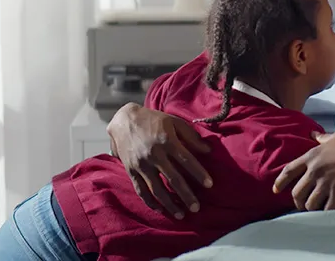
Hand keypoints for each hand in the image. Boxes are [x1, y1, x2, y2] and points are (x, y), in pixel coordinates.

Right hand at [107, 103, 212, 218]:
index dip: (199, 173)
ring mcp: (141, 164)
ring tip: (181, 214)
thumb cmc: (154, 120)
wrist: (123, 120)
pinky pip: (141, 190)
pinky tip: (160, 209)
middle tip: (196, 208)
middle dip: (186, 195)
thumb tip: (209, 150)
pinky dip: (150, 202)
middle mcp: (154, 154)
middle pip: (173, 179)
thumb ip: (192, 136)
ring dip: (169, 204)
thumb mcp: (175, 122)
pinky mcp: (131, 171)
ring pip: (156, 189)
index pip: (187, 160)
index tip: (210, 185)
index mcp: (167, 141)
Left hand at [273, 131, 334, 210]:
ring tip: (315, 210)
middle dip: (297, 201)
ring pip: (309, 204)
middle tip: (302, 204)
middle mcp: (315, 171)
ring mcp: (325, 184)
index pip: (288, 171)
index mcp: (311, 156)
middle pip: (296, 192)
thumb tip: (313, 134)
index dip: (280, 182)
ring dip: (311, 208)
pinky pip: (325, 210)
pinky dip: (325, 213)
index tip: (276, 190)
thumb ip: (322, 138)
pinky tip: (328, 213)